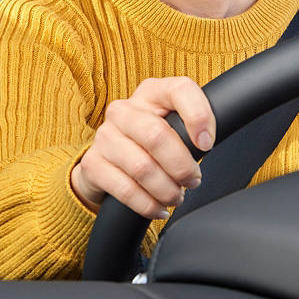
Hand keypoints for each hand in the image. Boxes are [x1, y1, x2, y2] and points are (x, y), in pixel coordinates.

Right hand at [70, 77, 214, 219]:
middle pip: (156, 135)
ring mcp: (104, 135)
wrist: (109, 162)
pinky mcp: (92, 163)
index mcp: (151, 93)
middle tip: (193, 181)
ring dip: (166, 190)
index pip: (179, 90)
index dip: (199, 117)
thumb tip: (206, 145)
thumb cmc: (151, 145)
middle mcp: (123, 110)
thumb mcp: (174, 128)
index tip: (207, 144)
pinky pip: (125, 189)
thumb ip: (191, 129)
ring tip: (175, 197)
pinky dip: (147, 205)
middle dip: (182, 167)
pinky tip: (158, 208)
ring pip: (142, 167)